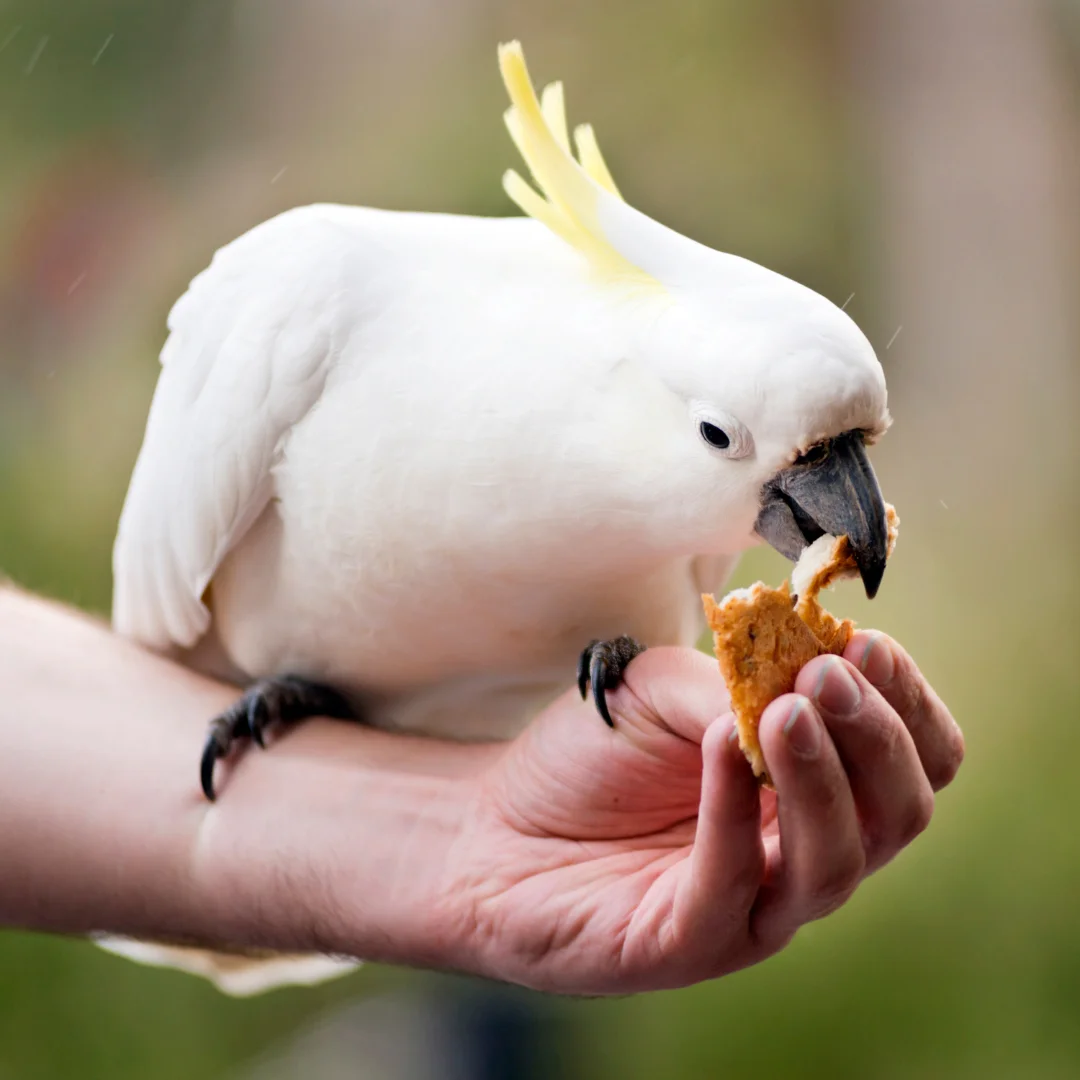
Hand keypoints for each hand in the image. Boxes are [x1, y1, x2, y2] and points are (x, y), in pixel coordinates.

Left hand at [447, 633, 963, 994]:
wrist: (490, 827)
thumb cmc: (589, 757)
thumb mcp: (663, 688)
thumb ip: (735, 680)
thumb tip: (805, 670)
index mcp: (812, 790)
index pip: (912, 760)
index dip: (906, 704)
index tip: (867, 644)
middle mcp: (799, 854)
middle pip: (898, 815)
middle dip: (875, 737)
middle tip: (829, 674)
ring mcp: (752, 908)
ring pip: (835, 863)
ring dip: (820, 776)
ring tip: (787, 708)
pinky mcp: (689, 942)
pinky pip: (732, 885)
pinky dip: (732, 812)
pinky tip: (722, 746)